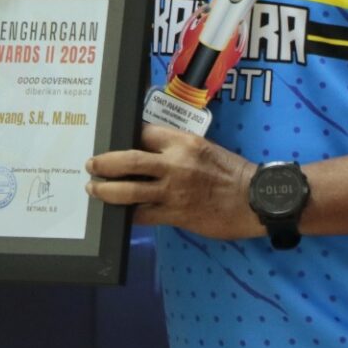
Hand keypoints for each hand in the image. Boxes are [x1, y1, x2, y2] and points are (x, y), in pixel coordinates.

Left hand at [85, 124, 259, 239]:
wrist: (255, 199)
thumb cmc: (231, 172)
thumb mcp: (203, 147)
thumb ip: (175, 147)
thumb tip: (144, 148)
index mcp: (183, 142)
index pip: (143, 132)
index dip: (125, 136)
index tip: (112, 140)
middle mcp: (174, 163)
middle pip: (127, 160)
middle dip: (104, 163)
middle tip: (92, 164)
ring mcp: (173, 191)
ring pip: (129, 190)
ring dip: (107, 191)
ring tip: (95, 190)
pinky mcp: (175, 214)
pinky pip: (143, 215)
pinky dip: (128, 214)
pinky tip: (120, 214)